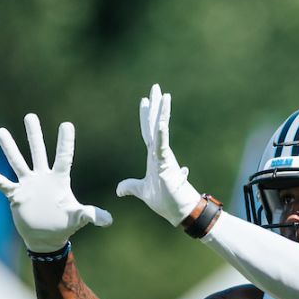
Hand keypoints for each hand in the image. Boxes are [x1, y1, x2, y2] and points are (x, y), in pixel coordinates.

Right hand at [0, 113, 112, 252]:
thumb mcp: (78, 218)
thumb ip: (91, 215)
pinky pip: (2, 184)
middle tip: (30, 115)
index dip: (65, 142)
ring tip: (1, 131)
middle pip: (38, 152)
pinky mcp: (16, 195)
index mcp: (59, 180)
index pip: (63, 157)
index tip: (66, 124)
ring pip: (17, 162)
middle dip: (34, 134)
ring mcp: (28, 184)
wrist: (46, 238)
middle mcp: (42, 177)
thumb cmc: (64, 225)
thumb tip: (108, 220)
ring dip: (9, 148)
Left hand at [115, 83, 201, 225]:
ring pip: (162, 130)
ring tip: (164, 95)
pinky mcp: (167, 165)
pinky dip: (161, 134)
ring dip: (162, 112)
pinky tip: (160, 122)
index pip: (147, 131)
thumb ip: (130, 187)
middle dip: (155, 106)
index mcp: (154, 156)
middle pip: (155, 124)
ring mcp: (164, 157)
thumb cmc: (166, 200)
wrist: (179, 212)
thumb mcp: (142, 191)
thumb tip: (119, 190)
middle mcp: (160, 152)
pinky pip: (163, 146)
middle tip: (155, 86)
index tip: (144, 99)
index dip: (146, 115)